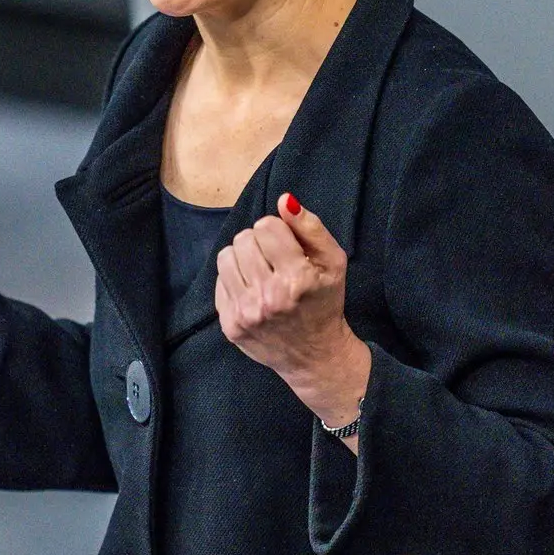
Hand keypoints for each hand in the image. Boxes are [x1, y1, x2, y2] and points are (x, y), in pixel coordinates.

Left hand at [216, 193, 369, 431]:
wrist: (315, 355)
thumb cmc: (325, 302)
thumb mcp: (334, 262)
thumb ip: (311, 228)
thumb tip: (284, 200)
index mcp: (297, 279)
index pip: (265, 227)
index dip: (277, 231)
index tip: (287, 246)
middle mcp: (268, 297)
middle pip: (243, 239)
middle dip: (259, 243)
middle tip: (274, 260)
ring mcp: (246, 313)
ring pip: (226, 257)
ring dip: (242, 257)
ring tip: (260, 271)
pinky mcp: (230, 325)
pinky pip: (219, 281)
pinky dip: (234, 280)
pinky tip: (252, 290)